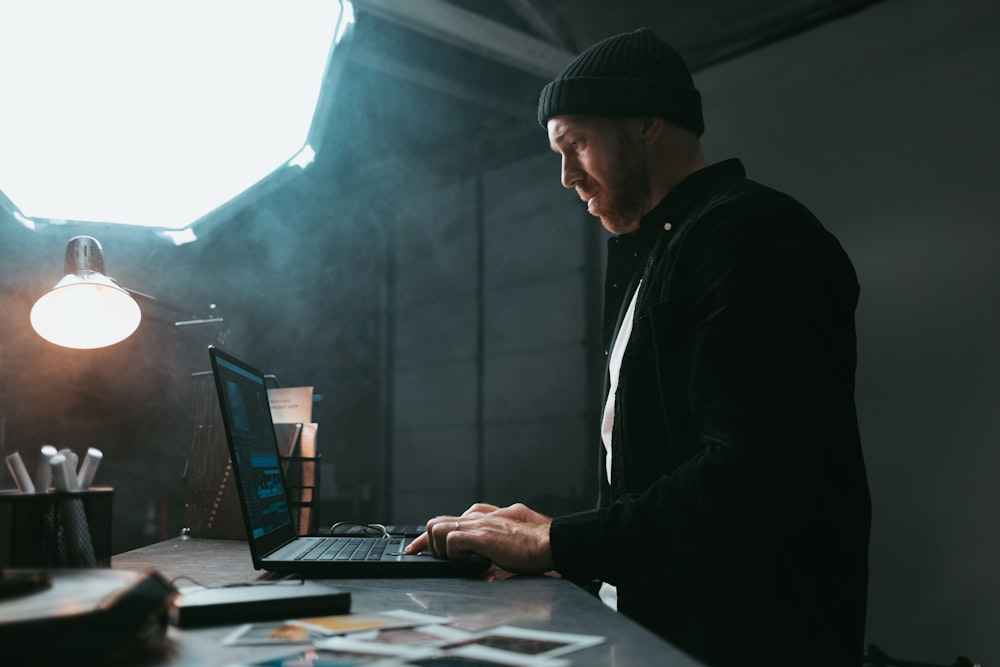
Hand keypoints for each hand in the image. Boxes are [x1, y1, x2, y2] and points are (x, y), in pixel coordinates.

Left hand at [404, 502, 554, 574]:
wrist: (549, 543)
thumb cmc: (534, 544)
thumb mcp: (508, 539)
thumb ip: (491, 544)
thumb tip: (482, 563)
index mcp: (482, 518)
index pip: (446, 521)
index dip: (427, 538)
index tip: (414, 550)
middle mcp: (476, 517)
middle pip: (435, 523)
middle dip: (429, 544)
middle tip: (437, 561)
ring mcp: (478, 524)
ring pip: (438, 528)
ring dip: (441, 548)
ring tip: (458, 560)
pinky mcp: (481, 535)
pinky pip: (452, 539)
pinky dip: (453, 553)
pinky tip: (468, 560)